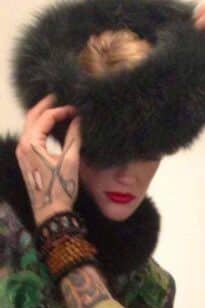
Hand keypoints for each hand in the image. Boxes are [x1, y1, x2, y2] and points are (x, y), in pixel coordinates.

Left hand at [16, 95, 80, 225]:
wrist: (50, 210)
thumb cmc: (60, 187)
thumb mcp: (70, 161)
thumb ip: (74, 137)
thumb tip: (79, 120)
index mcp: (31, 143)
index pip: (45, 117)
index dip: (61, 110)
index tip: (76, 109)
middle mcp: (23, 145)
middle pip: (32, 117)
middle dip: (46, 106)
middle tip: (59, 97)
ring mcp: (22, 153)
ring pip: (30, 126)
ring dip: (42, 116)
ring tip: (57, 109)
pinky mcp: (27, 159)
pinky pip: (31, 136)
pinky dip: (41, 127)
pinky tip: (52, 128)